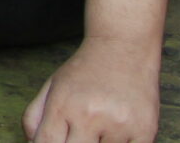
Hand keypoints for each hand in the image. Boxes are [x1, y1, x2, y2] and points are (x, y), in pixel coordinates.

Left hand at [23, 38, 160, 142]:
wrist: (124, 47)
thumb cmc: (84, 72)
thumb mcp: (52, 86)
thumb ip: (34, 117)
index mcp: (63, 105)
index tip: (56, 142)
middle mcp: (90, 115)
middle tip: (81, 133)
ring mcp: (119, 124)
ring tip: (102, 127)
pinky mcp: (145, 131)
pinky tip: (117, 134)